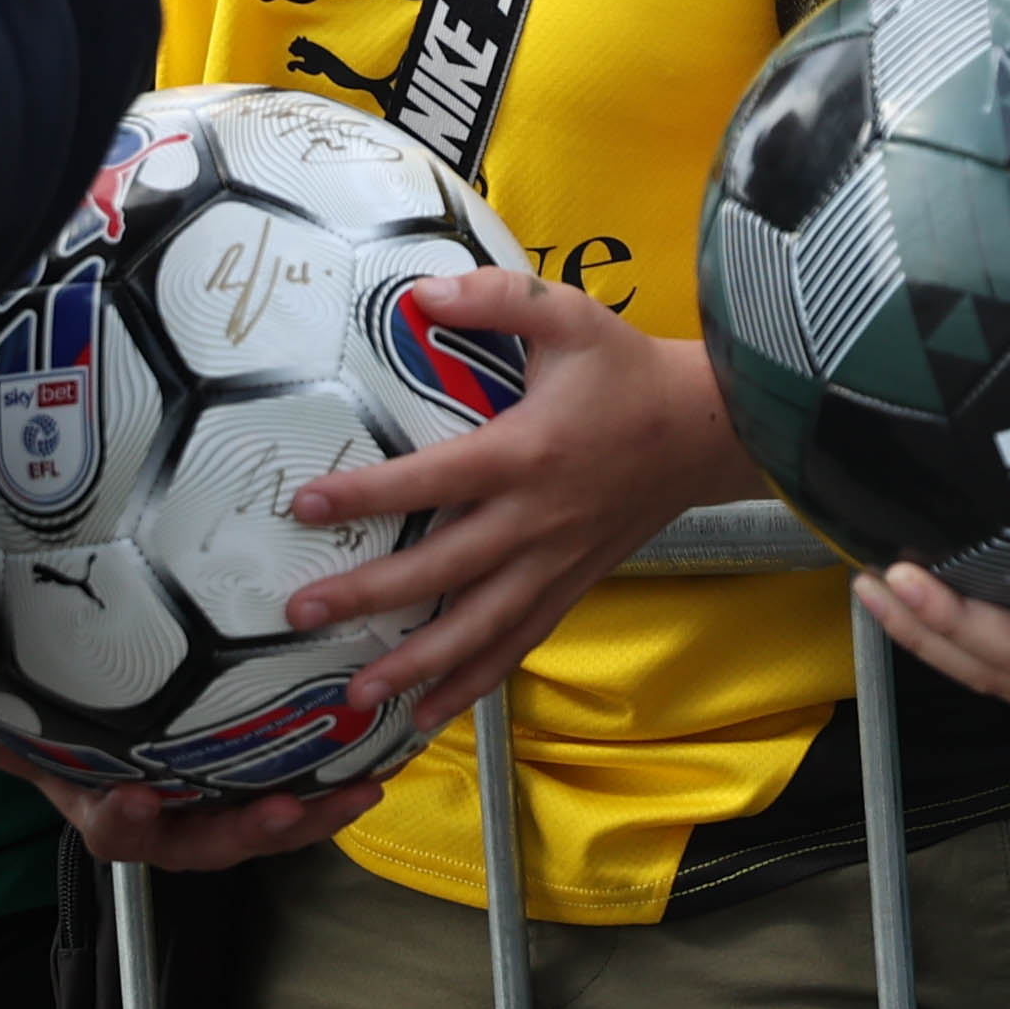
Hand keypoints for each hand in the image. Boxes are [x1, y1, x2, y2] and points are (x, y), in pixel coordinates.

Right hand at [0, 700, 382, 872]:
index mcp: (120, 816)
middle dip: (248, 832)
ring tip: (355, 792)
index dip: (126, 820)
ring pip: (268, 828)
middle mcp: (177, 825)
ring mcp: (224, 817)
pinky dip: (336, 789)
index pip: (118, 831)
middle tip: (282, 810)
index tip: (134, 800)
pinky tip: (376, 763)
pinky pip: (302, 802)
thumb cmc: (83, 751)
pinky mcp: (264, 797)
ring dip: (312, 817)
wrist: (123, 758)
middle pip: (211, 844)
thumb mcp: (38, 742)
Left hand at [273, 267, 759, 733]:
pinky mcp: (569, 587)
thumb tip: (418, 294)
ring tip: (357, 696)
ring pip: (478, 627)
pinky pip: (517, 644)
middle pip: (441, 570)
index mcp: (525, 454)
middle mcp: (534, 521)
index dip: (367, 494)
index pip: (432, 480)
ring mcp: (553, 564)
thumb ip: (497, 298)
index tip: (304, 506)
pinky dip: (473, 683)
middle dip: (369, 595)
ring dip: (416, 665)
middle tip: (302, 613)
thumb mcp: (569, 314)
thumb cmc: (628, 371)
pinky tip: (428, 713)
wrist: (707, 430)